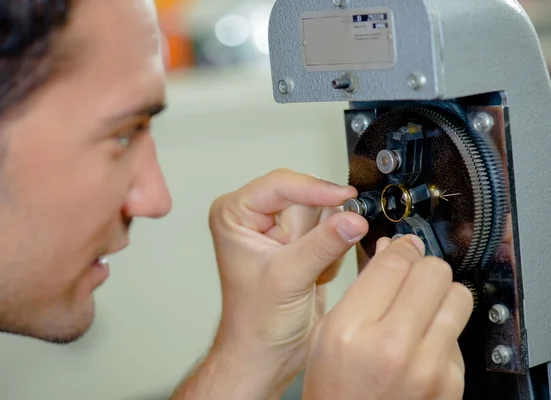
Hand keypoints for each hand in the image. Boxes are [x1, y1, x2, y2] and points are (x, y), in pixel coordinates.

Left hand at [207, 169, 368, 396]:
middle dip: (317, 228)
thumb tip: (353, 218)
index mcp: (236, 213)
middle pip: (306, 197)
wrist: (265, 355)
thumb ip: (322, 244)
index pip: (281, 184)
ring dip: (326, 244)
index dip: (315, 191)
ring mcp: (280, 229)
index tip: (345, 199)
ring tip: (309, 272)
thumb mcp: (288, 278)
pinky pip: (332, 232)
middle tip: (312, 258)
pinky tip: (313, 277)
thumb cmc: (255, 323)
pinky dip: (331, 255)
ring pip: (324, 213)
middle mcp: (256, 216)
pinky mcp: (301, 243)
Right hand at [303, 235, 473, 399]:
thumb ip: (362, 288)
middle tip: (412, 275)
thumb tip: (392, 250)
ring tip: (423, 304)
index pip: (394, 263)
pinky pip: (459, 334)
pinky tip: (422, 341)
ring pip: (458, 297)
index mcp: (352, 329)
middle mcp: (393, 347)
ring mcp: (428, 367)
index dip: (400, 247)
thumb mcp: (327, 331)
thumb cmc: (334, 387)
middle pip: (433, 272)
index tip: (401, 247)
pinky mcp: (451, 383)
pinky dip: (443, 330)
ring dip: (441, 293)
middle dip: (422, 266)